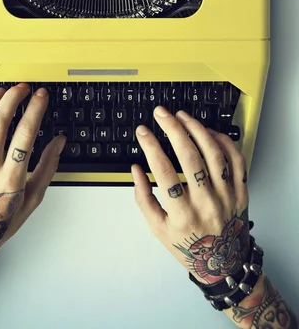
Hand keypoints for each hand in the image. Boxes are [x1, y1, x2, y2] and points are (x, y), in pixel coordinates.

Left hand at [0, 83, 64, 274]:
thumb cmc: (3, 220)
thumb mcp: (33, 198)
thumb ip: (48, 167)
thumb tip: (60, 141)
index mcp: (11, 180)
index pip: (25, 135)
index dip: (35, 110)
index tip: (41, 96)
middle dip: (13, 99)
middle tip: (22, 88)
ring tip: (1, 92)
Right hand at [132, 108, 249, 284]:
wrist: (224, 264)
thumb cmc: (189, 246)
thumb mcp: (158, 229)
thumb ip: (143, 199)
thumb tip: (135, 169)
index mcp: (183, 215)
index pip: (164, 172)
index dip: (151, 147)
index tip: (143, 132)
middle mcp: (206, 204)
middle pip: (190, 158)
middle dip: (173, 129)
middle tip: (161, 114)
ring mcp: (226, 196)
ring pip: (214, 154)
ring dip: (197, 129)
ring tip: (182, 116)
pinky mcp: (241, 191)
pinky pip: (235, 159)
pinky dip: (222, 141)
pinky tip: (207, 131)